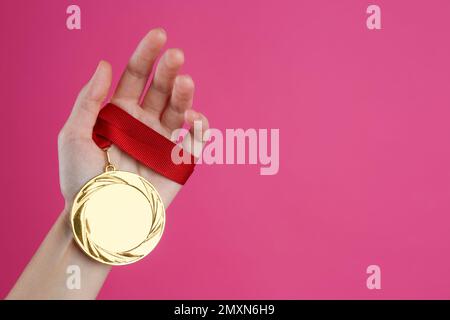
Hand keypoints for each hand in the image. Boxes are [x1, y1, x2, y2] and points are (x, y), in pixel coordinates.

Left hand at [58, 28, 208, 210]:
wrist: (100, 219)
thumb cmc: (81, 181)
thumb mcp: (73, 136)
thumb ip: (88, 100)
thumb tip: (105, 65)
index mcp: (121, 113)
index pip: (137, 77)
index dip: (147, 55)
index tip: (159, 36)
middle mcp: (144, 123)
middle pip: (162, 89)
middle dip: (170, 70)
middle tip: (176, 56)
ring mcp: (163, 142)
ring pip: (180, 109)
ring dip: (185, 94)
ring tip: (186, 82)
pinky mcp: (179, 163)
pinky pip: (196, 140)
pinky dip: (200, 126)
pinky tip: (194, 117)